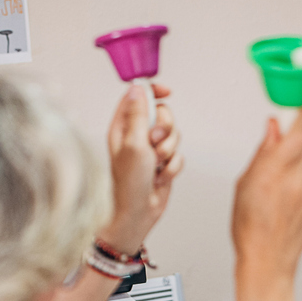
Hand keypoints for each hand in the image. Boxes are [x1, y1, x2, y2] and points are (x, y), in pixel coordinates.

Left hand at [101, 83, 183, 254]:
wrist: (139, 213)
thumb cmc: (129, 182)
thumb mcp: (133, 143)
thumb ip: (138, 114)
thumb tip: (137, 88)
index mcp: (123, 127)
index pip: (138, 97)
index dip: (153, 91)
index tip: (167, 92)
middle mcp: (137, 135)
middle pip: (163, 114)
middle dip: (165, 128)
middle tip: (154, 142)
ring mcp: (151, 150)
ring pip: (174, 135)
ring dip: (169, 151)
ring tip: (156, 165)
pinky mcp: (164, 163)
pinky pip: (179, 155)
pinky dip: (173, 167)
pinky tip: (160, 178)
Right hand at [231, 110, 301, 300]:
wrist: (268, 261)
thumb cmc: (249, 229)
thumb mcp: (244, 185)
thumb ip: (263, 152)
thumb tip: (272, 127)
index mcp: (274, 170)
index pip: (300, 128)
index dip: (301, 113)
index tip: (296, 108)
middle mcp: (297, 178)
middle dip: (301, 131)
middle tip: (288, 134)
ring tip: (282, 171)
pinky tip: (288, 191)